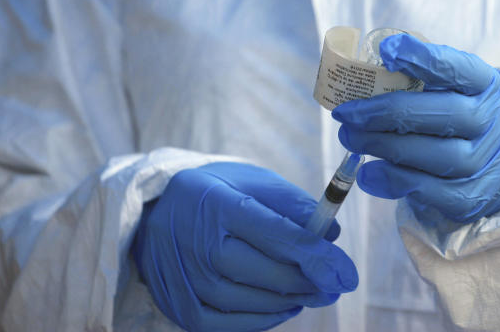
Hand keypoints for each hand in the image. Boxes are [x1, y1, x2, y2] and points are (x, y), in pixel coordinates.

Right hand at [132, 162, 357, 331]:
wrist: (152, 212)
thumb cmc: (215, 192)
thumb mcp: (252, 181)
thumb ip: (293, 205)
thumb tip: (331, 235)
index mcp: (221, 205)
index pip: (281, 237)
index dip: (320, 258)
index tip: (348, 273)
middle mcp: (200, 246)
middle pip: (271, 275)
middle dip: (312, 283)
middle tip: (336, 283)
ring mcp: (188, 282)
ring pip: (256, 303)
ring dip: (292, 301)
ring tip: (312, 291)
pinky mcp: (182, 309)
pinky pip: (232, 325)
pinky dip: (264, 319)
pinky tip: (283, 306)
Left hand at [333, 34, 499, 222]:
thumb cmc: (471, 115)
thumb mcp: (465, 87)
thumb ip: (428, 77)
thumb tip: (372, 66)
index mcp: (491, 84)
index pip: (459, 68)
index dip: (422, 58)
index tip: (386, 50)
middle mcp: (495, 122)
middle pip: (444, 114)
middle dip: (387, 113)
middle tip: (347, 114)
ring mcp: (487, 163)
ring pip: (437, 156)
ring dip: (385, 147)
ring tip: (350, 139)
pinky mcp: (472, 198)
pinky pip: (431, 192)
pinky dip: (394, 182)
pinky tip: (368, 173)